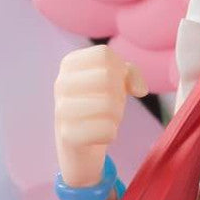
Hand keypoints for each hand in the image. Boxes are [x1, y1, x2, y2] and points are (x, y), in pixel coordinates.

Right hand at [54, 45, 146, 186]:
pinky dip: (111, 133)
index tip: (116, 84)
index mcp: (69, 64)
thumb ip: (130, 73)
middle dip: (119, 94)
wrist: (79, 144)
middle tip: (111, 106)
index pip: (104, 54)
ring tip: (106, 119)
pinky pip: (106, 130)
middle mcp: (61, 83)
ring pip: (108, 104)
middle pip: (107, 76)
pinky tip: (99, 135)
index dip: (121, 70)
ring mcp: (60, 109)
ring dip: (116, 115)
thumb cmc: (99, 105)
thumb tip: (139, 89)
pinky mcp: (67, 135)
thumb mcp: (116, 82)